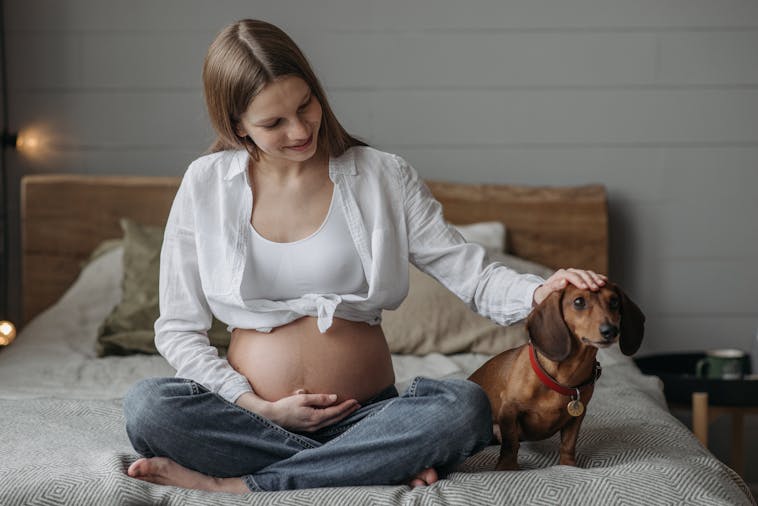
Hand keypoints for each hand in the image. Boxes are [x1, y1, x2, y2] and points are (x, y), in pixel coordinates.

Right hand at [236, 390, 360, 431]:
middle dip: (348, 412)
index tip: (355, 401)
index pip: (335, 412)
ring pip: (332, 422)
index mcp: (315, 418)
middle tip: (358, 405)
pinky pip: (325, 423)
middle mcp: (315, 425)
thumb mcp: (302, 399)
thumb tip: (334, 398)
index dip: (346, 406)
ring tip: (351, 409)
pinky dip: (334, 418)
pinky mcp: (308, 428)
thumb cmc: (285, 406)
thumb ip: (319, 398)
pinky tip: (336, 415)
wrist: (272, 417)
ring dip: (342, 415)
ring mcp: (312, 428)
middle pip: (336, 419)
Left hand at [532, 268, 606, 305]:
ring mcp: (575, 274)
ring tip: (602, 284)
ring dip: (595, 278)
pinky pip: (591, 275)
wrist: (546, 295)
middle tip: (596, 288)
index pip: (570, 275)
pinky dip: (598, 277)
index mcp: (560, 275)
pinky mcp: (581, 278)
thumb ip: (553, 287)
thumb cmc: (545, 295)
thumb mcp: (545, 293)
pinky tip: (604, 281)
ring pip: (587, 273)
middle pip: (580, 273)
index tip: (585, 287)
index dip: (578, 280)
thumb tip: (564, 282)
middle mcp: (568, 273)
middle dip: (589, 280)